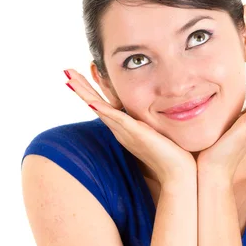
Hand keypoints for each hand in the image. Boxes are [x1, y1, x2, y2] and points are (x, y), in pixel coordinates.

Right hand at [64, 69, 196, 184]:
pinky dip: (105, 111)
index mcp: (124, 128)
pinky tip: (94, 103)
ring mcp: (127, 132)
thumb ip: (149, 124)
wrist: (178, 173)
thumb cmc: (170, 155)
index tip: (81, 75)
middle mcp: (121, 130)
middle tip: (67, 72)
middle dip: (82, 88)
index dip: (91, 91)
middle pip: (96, 105)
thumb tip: (150, 115)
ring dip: (86, 95)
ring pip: (101, 109)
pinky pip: (118, 120)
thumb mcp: (156, 132)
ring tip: (71, 81)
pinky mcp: (137, 135)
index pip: (103, 105)